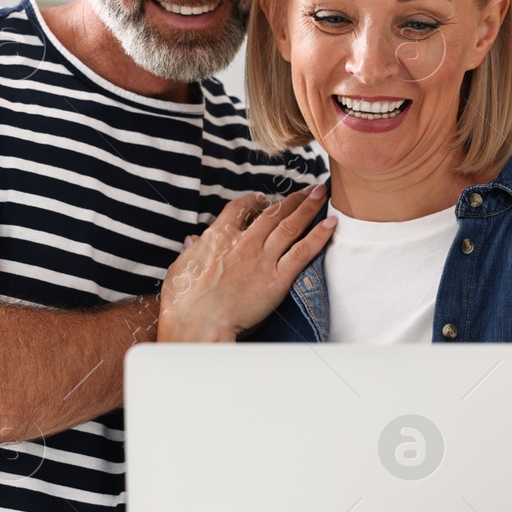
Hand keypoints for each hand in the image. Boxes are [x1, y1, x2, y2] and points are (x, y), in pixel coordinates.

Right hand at [158, 186, 336, 341]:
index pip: (239, 209)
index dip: (253, 201)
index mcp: (218, 237)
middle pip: (272, 213)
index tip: (263, 198)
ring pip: (290, 225)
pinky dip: (319, 235)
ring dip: (308, 207)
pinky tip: (331, 223)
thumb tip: (192, 240)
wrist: (198, 322)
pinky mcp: (277, 279)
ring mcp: (262, 259)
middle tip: (308, 189)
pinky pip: (303, 252)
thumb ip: (191, 251)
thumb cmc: (183, 301)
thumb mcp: (180, 268)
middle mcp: (244, 243)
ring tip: (321, 194)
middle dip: (292, 198)